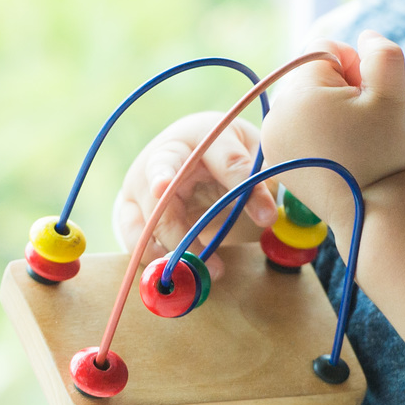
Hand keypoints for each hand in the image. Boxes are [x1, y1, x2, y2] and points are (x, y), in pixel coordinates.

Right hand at [111, 112, 277, 262]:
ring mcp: (141, 179)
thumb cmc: (222, 153)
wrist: (186, 152)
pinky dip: (152, 255)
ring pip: (152, 215)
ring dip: (178, 246)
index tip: (267, 217)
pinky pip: (133, 233)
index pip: (226, 160)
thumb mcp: (249, 155)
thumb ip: (261, 175)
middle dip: (186, 219)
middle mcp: (164, 153)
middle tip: (209, 254)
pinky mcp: (129, 205)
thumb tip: (274, 205)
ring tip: (206, 270)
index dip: (245, 187)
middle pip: (170, 183)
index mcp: (202, 134)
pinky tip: (177, 269)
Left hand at [258, 34, 404, 224]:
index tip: (367, 96)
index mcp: (299, 92)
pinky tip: (336, 154)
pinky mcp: (275, 159)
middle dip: (339, 89)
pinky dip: (316, 133)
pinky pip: (296, 128)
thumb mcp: (393, 96)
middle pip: (311, 77)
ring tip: (350, 140)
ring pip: (304, 103)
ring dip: (328, 111)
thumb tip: (365, 37)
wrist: (367, 212)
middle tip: (361, 123)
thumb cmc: (382, 153)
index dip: (353, 66)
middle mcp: (276, 112)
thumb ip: (383, 55)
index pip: (324, 51)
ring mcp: (272, 138)